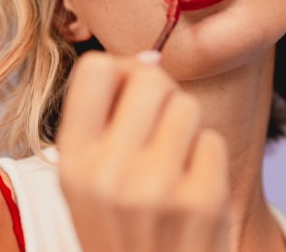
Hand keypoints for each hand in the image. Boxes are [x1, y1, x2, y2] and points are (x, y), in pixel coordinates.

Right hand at [57, 51, 229, 251]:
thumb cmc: (121, 228)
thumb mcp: (88, 180)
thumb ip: (106, 118)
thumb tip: (148, 57)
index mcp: (73, 162)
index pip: (95, 69)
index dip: (119, 72)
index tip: (127, 92)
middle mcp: (110, 172)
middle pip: (150, 78)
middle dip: (159, 92)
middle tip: (157, 124)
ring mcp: (158, 187)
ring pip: (186, 105)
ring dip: (184, 127)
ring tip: (172, 162)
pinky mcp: (203, 200)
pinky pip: (212, 140)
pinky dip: (205, 158)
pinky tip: (191, 186)